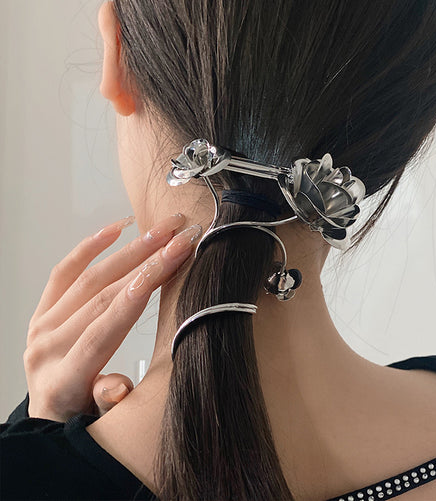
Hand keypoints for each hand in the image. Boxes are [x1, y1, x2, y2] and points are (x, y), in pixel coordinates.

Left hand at [23, 213, 201, 421]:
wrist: (49, 415)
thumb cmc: (82, 417)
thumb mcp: (98, 422)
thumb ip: (107, 401)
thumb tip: (119, 387)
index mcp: (63, 379)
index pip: (104, 327)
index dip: (139, 292)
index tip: (170, 260)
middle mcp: (47, 348)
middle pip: (101, 295)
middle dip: (145, 262)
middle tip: (178, 238)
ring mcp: (41, 326)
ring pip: (88, 278)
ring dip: (129, 250)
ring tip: (161, 230)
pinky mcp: (41, 311)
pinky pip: (63, 272)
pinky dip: (89, 247)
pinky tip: (115, 229)